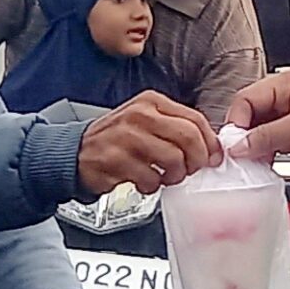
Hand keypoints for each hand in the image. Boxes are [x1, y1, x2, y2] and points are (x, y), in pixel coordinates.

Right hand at [78, 92, 217, 195]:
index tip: (212, 158)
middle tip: (189, 171)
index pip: (195, 119)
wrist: (76, 151)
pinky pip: (150, 178)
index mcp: (152, 102)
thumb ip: (177, 129)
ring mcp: (125, 136)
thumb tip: (211, 148)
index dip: (210, 143)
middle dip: (196, 161)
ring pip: (173, 160)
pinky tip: (143, 182)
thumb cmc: (118, 140)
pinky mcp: (114, 160)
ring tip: (164, 178)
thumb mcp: (148, 122)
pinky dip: (152, 186)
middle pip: (188, 138)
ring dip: (174, 176)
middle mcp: (139, 115)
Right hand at [228, 67, 289, 168]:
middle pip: (255, 116)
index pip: (248, 98)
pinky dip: (274, 154)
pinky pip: (283, 144)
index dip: (237, 122)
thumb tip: (240, 144)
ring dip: (260, 148)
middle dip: (246, 137)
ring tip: (255, 164)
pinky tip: (271, 166)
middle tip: (240, 159)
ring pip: (268, 132)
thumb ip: (268, 136)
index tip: (232, 145)